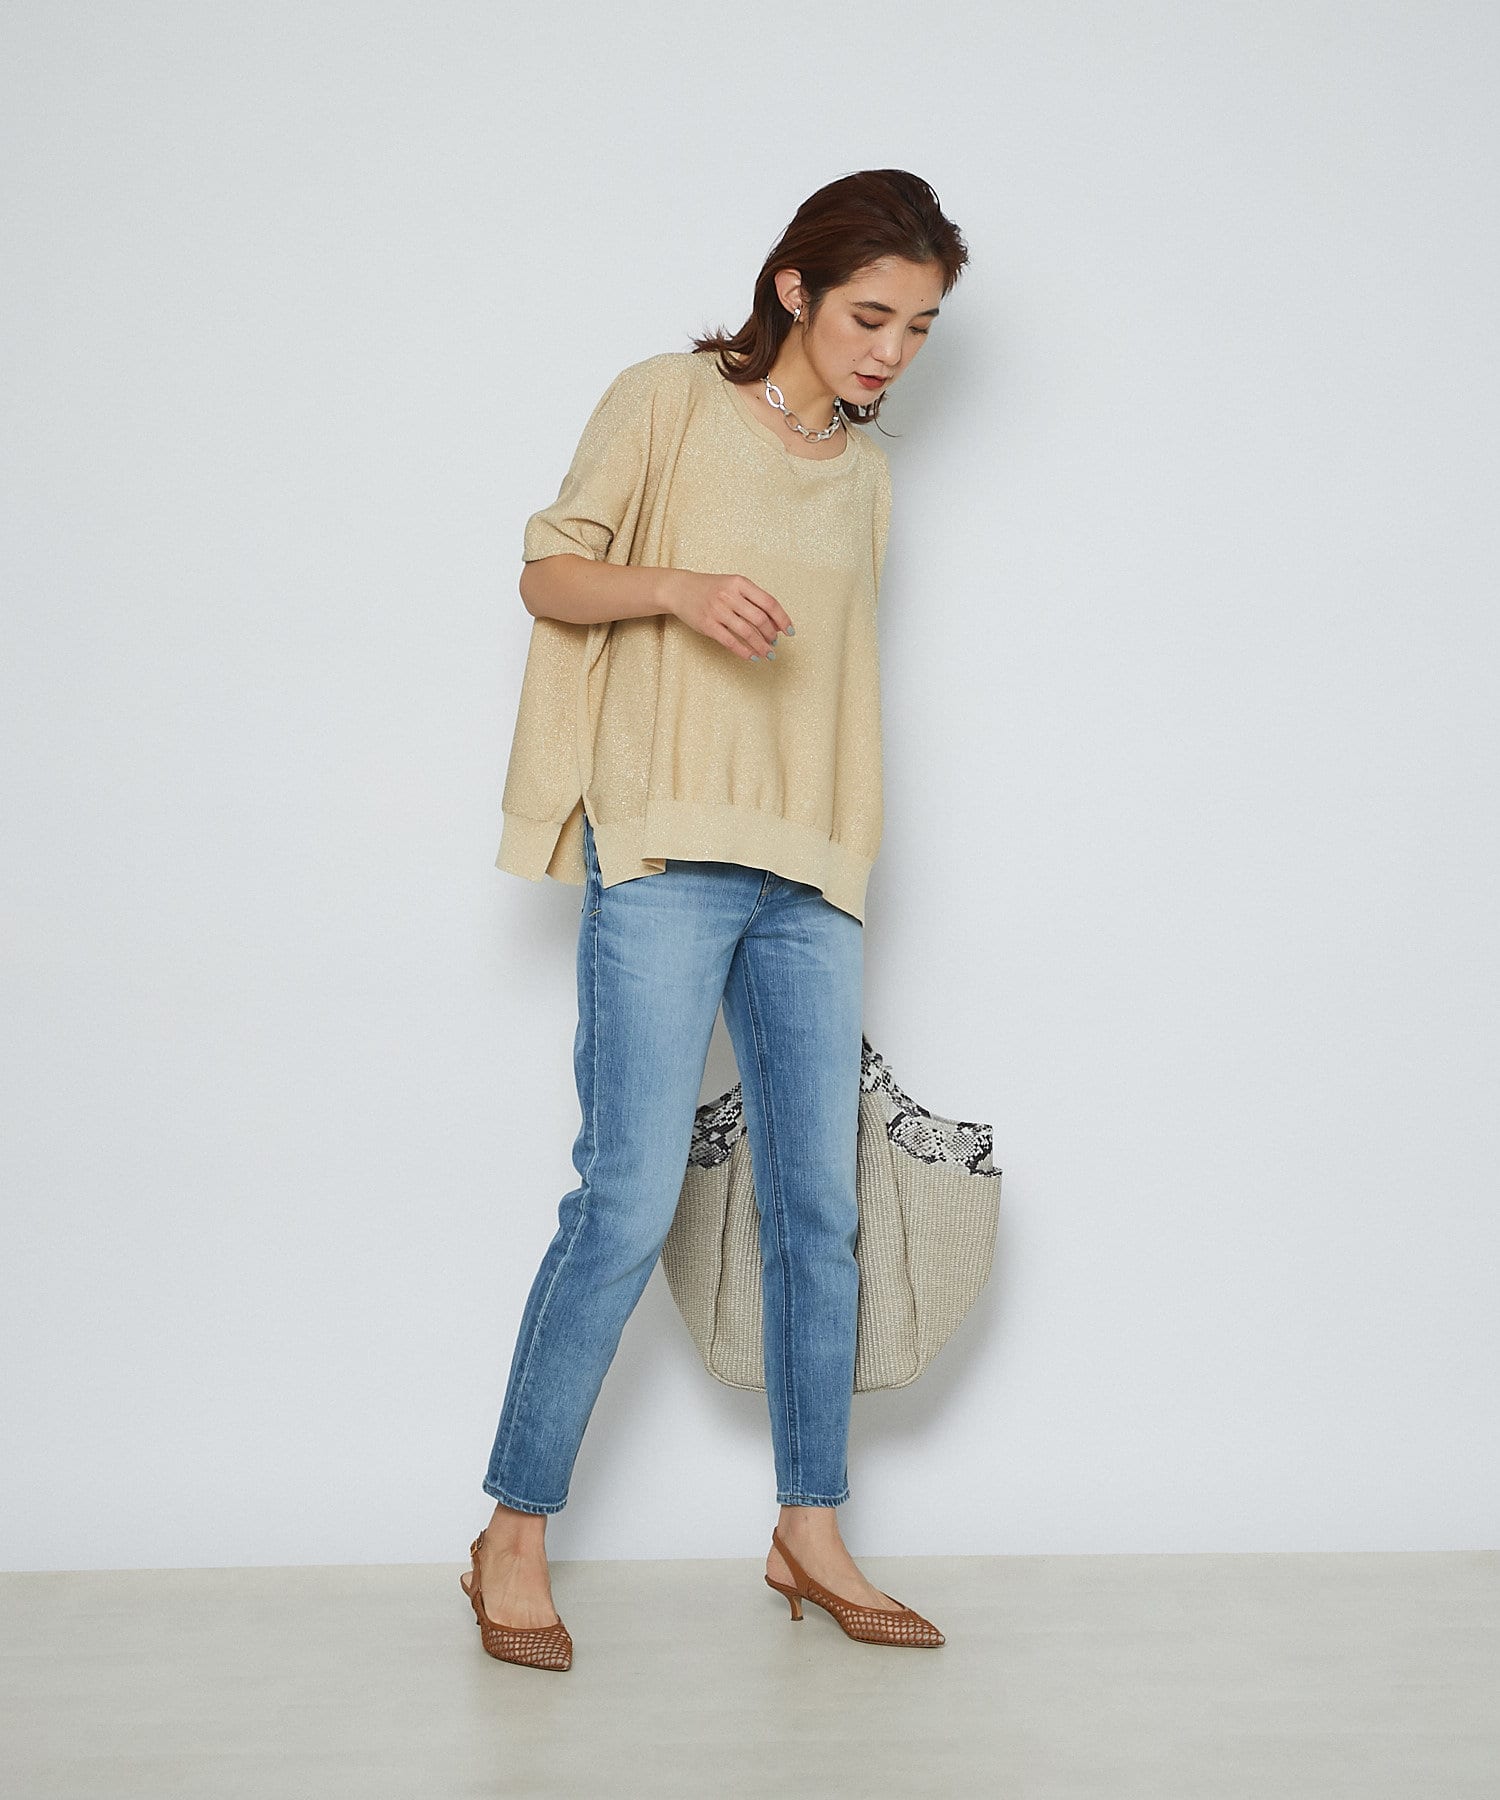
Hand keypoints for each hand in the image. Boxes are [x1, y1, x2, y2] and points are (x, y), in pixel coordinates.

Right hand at [664, 570, 793, 661]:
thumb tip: (776, 624)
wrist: (680, 589)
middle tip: (775, 643)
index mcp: (740, 583)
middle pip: (760, 619)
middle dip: (771, 635)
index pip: (769, 602)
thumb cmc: (711, 588)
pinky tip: (752, 657)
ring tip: (768, 654)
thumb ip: (753, 600)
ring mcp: (717, 610)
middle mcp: (729, 595)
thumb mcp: (733, 585)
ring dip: (761, 646)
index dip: (782, 619)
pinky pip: (730, 642)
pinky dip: (744, 652)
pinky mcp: (707, 625)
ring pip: (747, 632)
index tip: (790, 632)